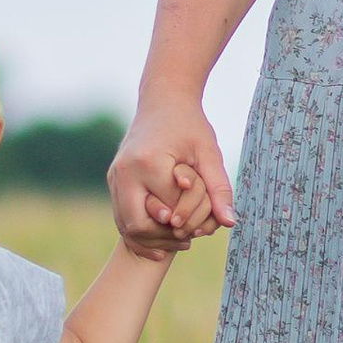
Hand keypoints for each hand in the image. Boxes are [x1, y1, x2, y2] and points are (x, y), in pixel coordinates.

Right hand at [110, 99, 233, 257]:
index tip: (202, 228)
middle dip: (164, 239)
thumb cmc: (189, 126)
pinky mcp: (113, 180)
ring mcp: (115, 177)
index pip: (167, 212)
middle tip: (188, 240)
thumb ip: (219, 188)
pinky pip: (121, 216)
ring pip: (125, 226)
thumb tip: (230, 222)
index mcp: (148, 164)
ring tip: (179, 240)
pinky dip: (139, 231)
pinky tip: (162, 236)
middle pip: (138, 226)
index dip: (186, 224)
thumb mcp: (209, 154)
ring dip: (151, 239)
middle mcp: (125, 172)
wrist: (162, 101)